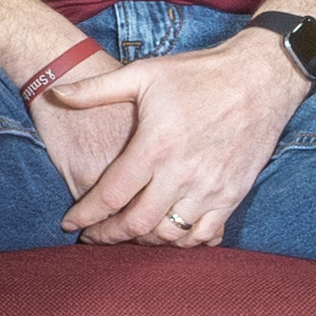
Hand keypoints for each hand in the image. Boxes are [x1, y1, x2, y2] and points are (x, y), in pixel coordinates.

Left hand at [40, 32, 307, 246]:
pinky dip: (185, 242)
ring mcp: (212, 188)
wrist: (260, 78)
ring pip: (171, 235)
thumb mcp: (143, 73)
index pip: (111, 195)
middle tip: (94, 238)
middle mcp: (182, 174)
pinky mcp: (234, 194)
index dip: (86, 215)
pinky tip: (169, 234)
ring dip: (146, 241)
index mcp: (155, 147)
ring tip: (129, 236)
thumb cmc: (198, 74)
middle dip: (110, 236)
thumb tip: (56, 94)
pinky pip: (207, 234)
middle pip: (138, 224)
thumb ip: (96, 89)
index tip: (70, 223)